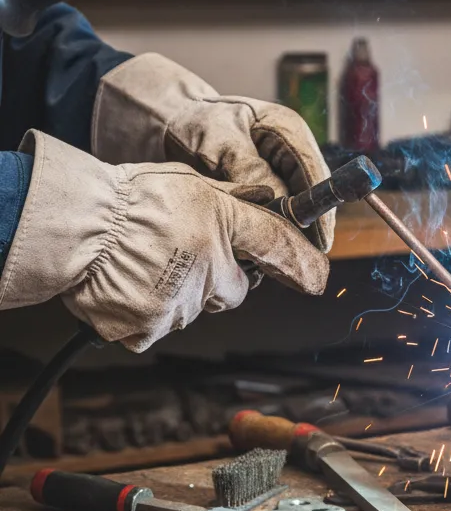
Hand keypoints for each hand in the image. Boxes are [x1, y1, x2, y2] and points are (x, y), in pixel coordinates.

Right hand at [0, 133, 327, 351]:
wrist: (73, 228)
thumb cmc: (127, 200)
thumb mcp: (189, 183)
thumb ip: (232, 197)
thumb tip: (267, 200)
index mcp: (221, 224)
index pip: (280, 247)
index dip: (304, 265)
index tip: (317, 277)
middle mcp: (210, 266)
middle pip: (235, 289)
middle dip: (218, 278)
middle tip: (183, 256)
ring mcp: (182, 301)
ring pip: (198, 308)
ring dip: (183, 294)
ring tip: (148, 266)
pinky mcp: (152, 327)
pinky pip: (163, 327)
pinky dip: (150, 314)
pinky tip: (132, 288)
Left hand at [91, 53, 335, 251]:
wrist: (163, 122)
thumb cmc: (191, 122)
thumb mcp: (218, 140)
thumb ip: (249, 169)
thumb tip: (278, 203)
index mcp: (287, 130)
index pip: (315, 173)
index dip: (321, 210)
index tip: (319, 242)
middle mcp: (288, 151)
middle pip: (309, 196)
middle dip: (303, 227)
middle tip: (294, 259)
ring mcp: (277, 170)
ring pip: (292, 209)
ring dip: (283, 232)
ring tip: (274, 259)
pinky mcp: (262, 187)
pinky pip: (272, 213)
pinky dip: (265, 230)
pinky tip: (256, 250)